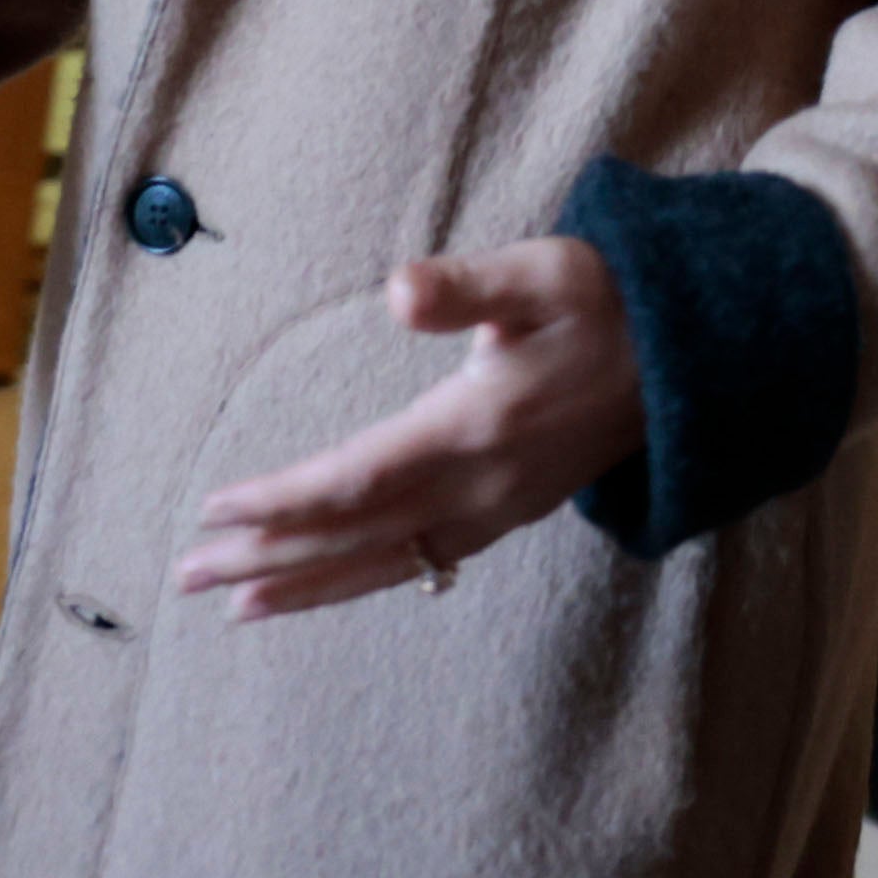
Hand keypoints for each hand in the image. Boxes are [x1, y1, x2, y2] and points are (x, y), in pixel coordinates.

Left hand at [174, 236, 645, 619]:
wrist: (692, 361)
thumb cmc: (608, 303)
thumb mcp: (545, 273)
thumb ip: (470, 285)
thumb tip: (399, 289)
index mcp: (476, 426)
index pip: (358, 479)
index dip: (283, 501)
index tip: (214, 509)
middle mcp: (480, 486)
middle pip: (353, 534)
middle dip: (266, 556)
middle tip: (185, 575)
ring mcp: (493, 510)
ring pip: (381, 563)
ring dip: (302, 585)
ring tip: (232, 605)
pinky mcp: (503, 515)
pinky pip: (414, 563)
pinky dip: (356, 580)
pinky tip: (318, 588)